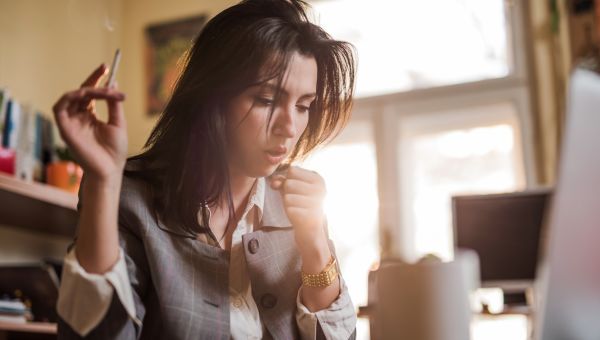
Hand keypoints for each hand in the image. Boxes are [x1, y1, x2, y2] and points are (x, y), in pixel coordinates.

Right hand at [52, 64, 127, 181]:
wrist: (110, 169)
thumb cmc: (114, 151)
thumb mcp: (118, 123)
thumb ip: (114, 104)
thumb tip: (114, 84)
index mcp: (90, 116)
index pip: (91, 93)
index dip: (97, 79)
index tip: (107, 68)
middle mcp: (79, 117)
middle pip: (81, 92)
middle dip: (93, 79)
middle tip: (105, 69)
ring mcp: (71, 123)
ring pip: (73, 97)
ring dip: (88, 89)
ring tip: (105, 91)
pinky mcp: (64, 129)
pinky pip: (60, 108)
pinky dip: (70, 97)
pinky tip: (85, 94)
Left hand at [269, 166, 329, 260]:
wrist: (309, 231)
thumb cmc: (299, 205)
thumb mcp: (289, 189)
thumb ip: (280, 181)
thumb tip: (274, 182)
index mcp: (318, 179)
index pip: (292, 170)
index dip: (287, 181)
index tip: (296, 191)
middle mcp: (321, 189)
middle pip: (289, 183)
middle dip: (287, 194)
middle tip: (297, 202)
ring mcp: (318, 202)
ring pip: (288, 197)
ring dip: (288, 205)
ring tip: (298, 209)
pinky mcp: (313, 216)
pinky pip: (290, 210)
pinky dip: (290, 213)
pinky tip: (299, 217)